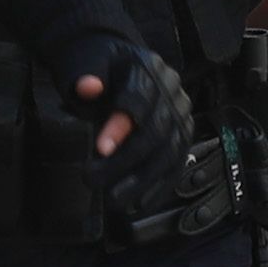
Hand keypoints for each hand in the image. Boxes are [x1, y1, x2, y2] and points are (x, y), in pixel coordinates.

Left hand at [68, 45, 196, 203]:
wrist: (115, 65)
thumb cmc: (97, 68)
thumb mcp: (84, 63)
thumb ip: (84, 75)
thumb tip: (87, 87)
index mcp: (148, 67)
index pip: (139, 98)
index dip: (119, 126)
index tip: (99, 149)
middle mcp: (171, 89)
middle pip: (156, 130)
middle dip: (125, 160)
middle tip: (94, 180)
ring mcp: (181, 112)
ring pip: (169, 151)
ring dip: (142, 180)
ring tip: (115, 199)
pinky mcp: (183, 133)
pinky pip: (177, 163)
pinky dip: (159, 186)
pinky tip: (140, 202)